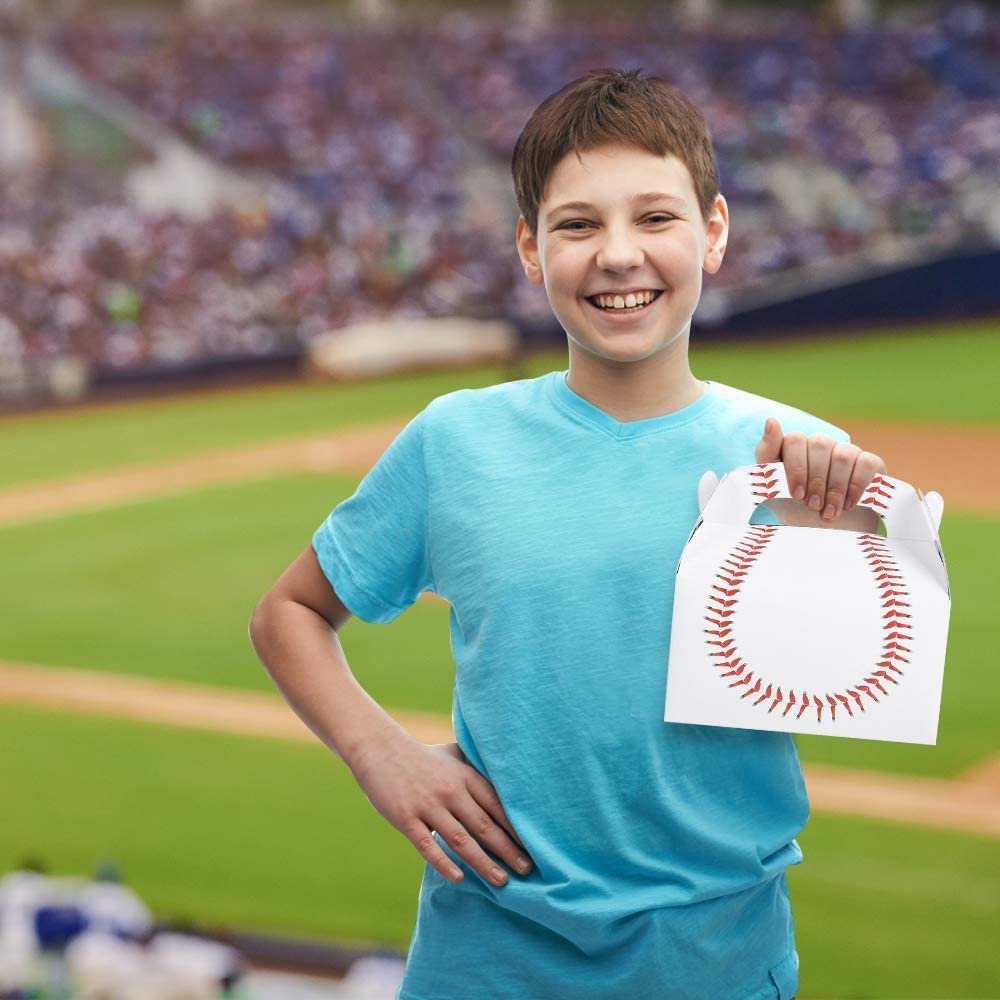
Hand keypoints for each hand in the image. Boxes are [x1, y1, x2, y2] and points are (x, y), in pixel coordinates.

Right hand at [349, 733, 532, 886]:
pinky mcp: (406, 817)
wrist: (380, 749)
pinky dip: (444, 862)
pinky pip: (428, 845)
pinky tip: (459, 878)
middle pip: (484, 826)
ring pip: (461, 840)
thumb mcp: (453, 754)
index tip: (534, 847)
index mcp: (465, 776)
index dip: (517, 828)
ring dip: (483, 862)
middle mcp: (451, 790)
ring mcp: (428, 805)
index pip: (497, 806)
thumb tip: (503, 777)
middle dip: (508, 850)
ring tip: (501, 881)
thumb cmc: (422, 756)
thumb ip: (476, 767)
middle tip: (527, 871)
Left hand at [755, 418, 884, 530]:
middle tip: (813, 506)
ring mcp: (846, 451)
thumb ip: (767, 452)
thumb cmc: (792, 508)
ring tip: (829, 512)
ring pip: (842, 455)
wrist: (821, 532)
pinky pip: (867, 462)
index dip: (796, 467)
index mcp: (795, 448)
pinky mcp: (869, 463)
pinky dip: (856, 486)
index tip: (797, 494)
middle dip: (816, 480)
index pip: (795, 440)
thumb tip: (771, 420)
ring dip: (835, 488)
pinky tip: (848, 505)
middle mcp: (820, 445)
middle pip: (819, 445)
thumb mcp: (772, 485)